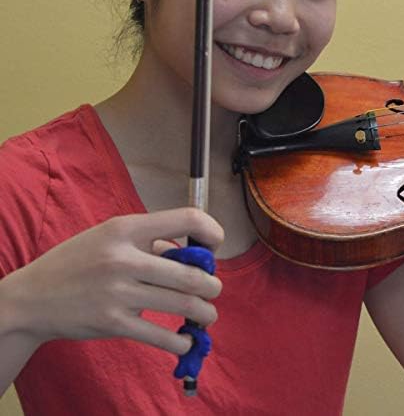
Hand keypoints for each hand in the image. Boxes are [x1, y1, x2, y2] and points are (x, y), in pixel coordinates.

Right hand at [3, 208, 222, 355]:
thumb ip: (150, 240)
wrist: (32, 297)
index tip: (214, 246)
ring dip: (206, 313)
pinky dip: (181, 341)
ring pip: (183, 304)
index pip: (186, 218)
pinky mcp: (113, 324)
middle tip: (213, 290)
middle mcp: (124, 257)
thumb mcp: (109, 235)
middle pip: (191, 273)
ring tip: (207, 315)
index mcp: (126, 228)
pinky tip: (185, 340)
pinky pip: (161, 335)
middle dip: (212, 286)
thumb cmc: (78, 261)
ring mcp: (118, 292)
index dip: (211, 230)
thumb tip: (190, 253)